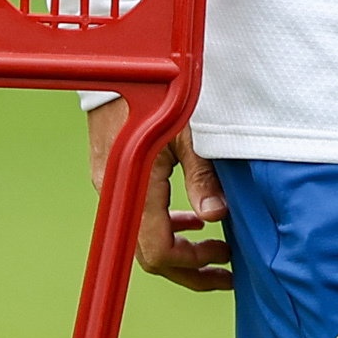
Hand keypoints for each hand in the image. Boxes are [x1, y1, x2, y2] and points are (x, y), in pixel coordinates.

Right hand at [87, 97, 232, 292]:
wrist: (119, 63)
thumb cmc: (159, 92)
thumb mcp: (190, 132)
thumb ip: (203, 177)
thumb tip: (217, 217)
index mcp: (137, 190)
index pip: (159, 253)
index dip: (193, 265)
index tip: (224, 260)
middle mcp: (117, 195)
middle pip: (149, 255)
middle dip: (190, 268)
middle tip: (225, 274)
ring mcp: (111, 185)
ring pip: (143, 236)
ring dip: (180, 247)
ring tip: (213, 248)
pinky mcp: (113, 173)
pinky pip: (137, 213)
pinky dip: (165, 223)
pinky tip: (190, 217)